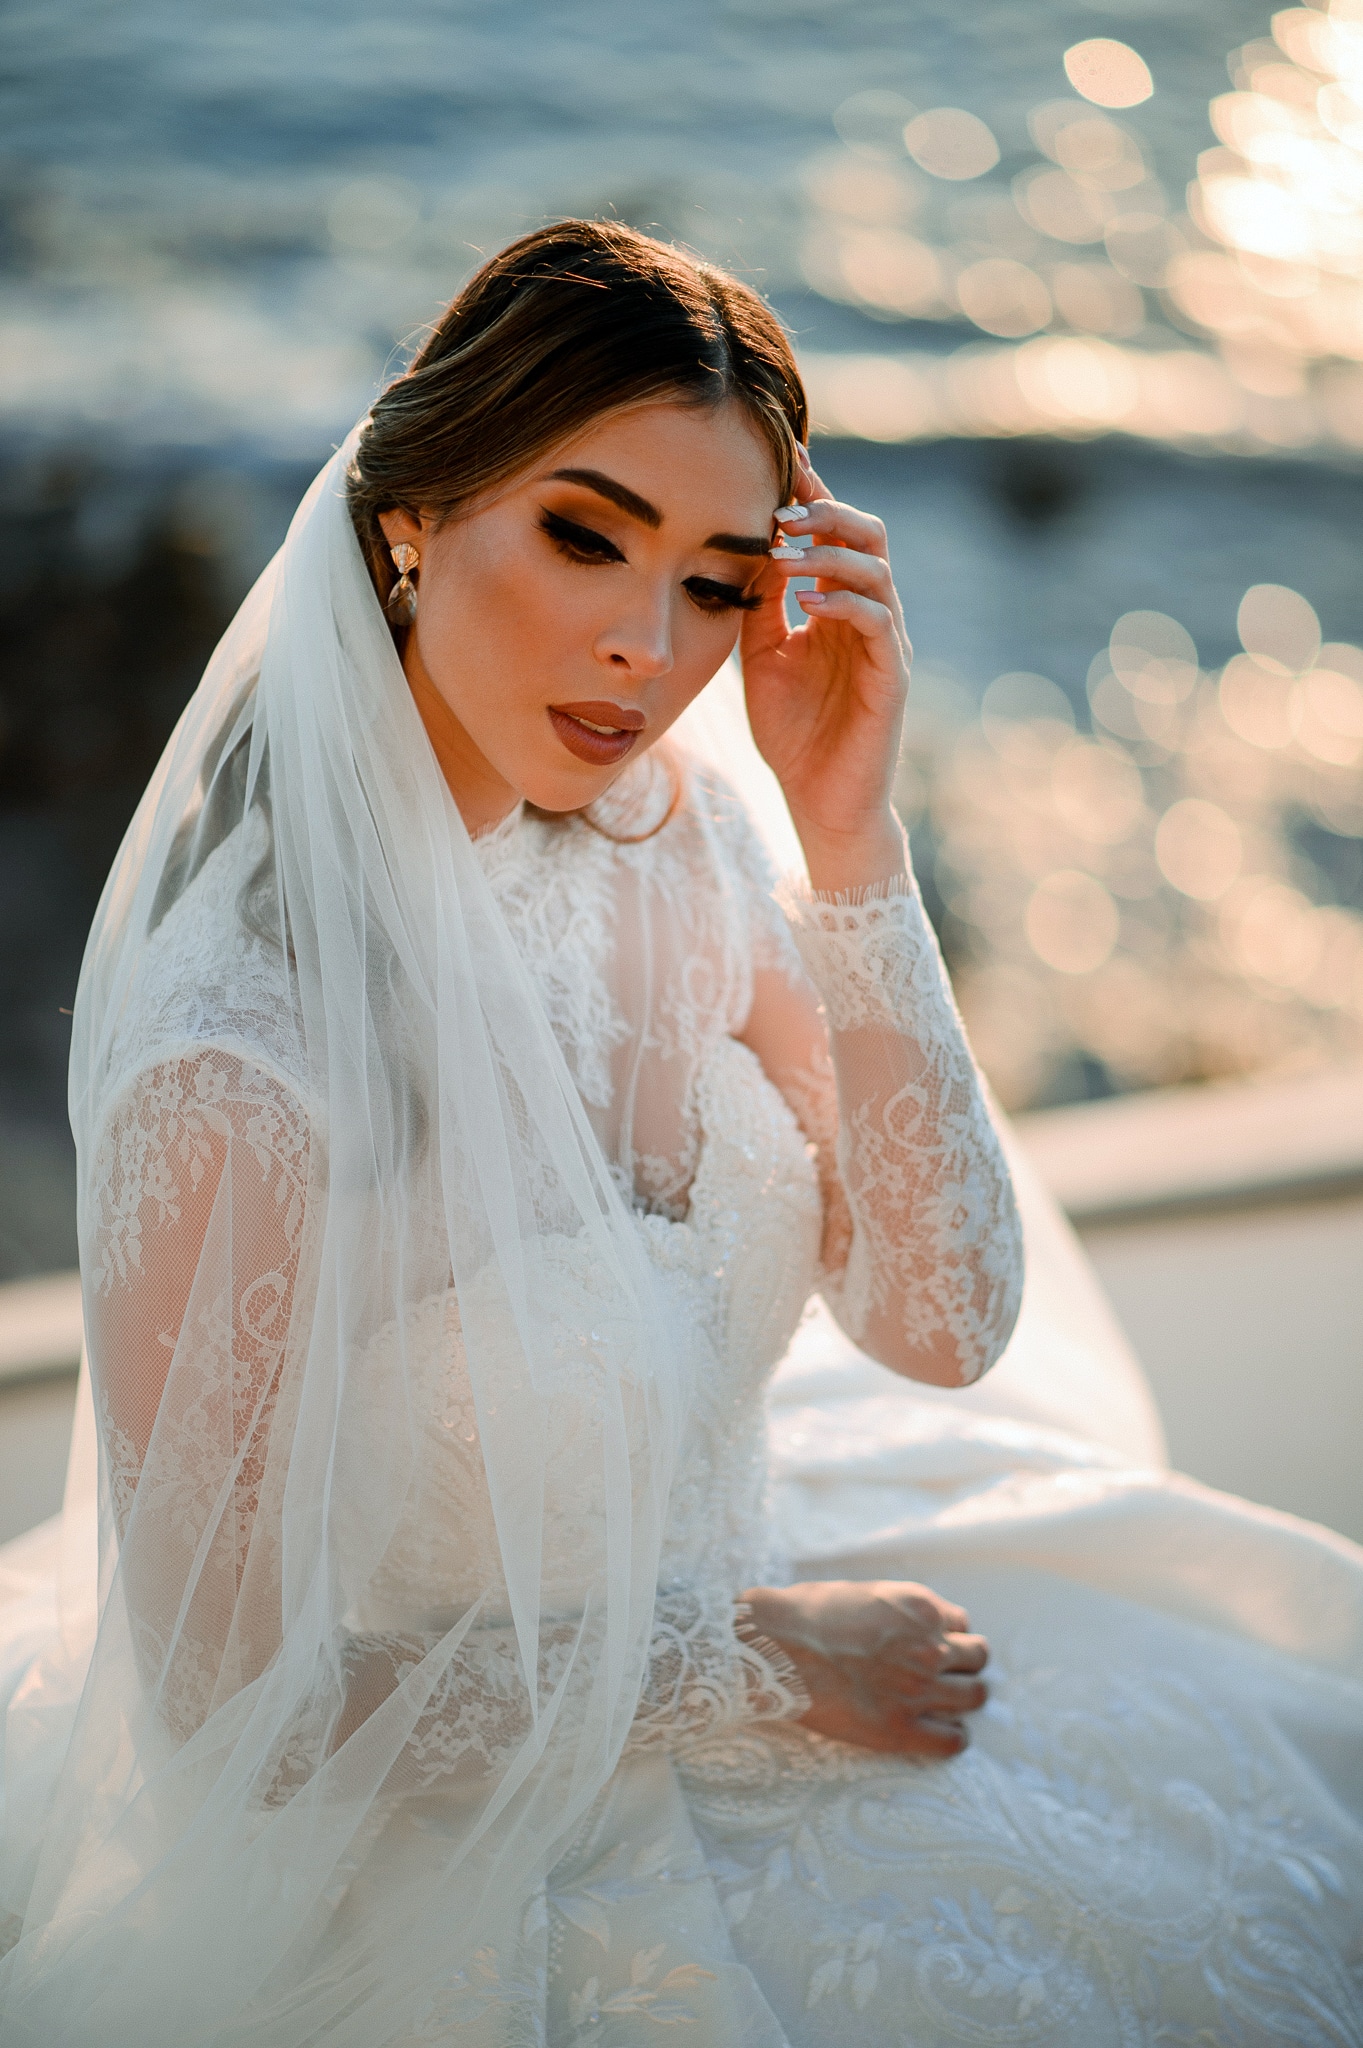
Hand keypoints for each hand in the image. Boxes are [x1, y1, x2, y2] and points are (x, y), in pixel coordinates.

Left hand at [739, 449, 911, 894]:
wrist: (819, 801)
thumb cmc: (794, 733)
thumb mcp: (762, 657)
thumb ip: (761, 605)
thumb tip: (747, 547)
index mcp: (838, 605)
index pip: (833, 534)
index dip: (814, 494)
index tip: (786, 456)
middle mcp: (869, 615)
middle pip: (868, 536)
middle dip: (827, 513)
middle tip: (780, 512)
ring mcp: (885, 644)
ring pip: (877, 572)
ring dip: (830, 554)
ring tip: (785, 553)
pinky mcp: (892, 678)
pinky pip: (878, 624)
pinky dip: (845, 604)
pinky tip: (808, 602)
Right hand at [740, 1579, 987, 1759]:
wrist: (775, 1648)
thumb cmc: (807, 1615)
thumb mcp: (866, 1593)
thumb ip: (901, 1609)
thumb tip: (916, 1624)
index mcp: (919, 1608)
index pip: (962, 1623)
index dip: (949, 1634)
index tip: (935, 1644)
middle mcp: (928, 1647)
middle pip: (978, 1657)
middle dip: (964, 1663)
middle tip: (945, 1673)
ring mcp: (918, 1689)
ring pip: (975, 1696)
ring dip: (965, 1697)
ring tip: (946, 1702)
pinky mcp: (901, 1729)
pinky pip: (954, 1740)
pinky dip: (953, 1736)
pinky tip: (939, 1733)